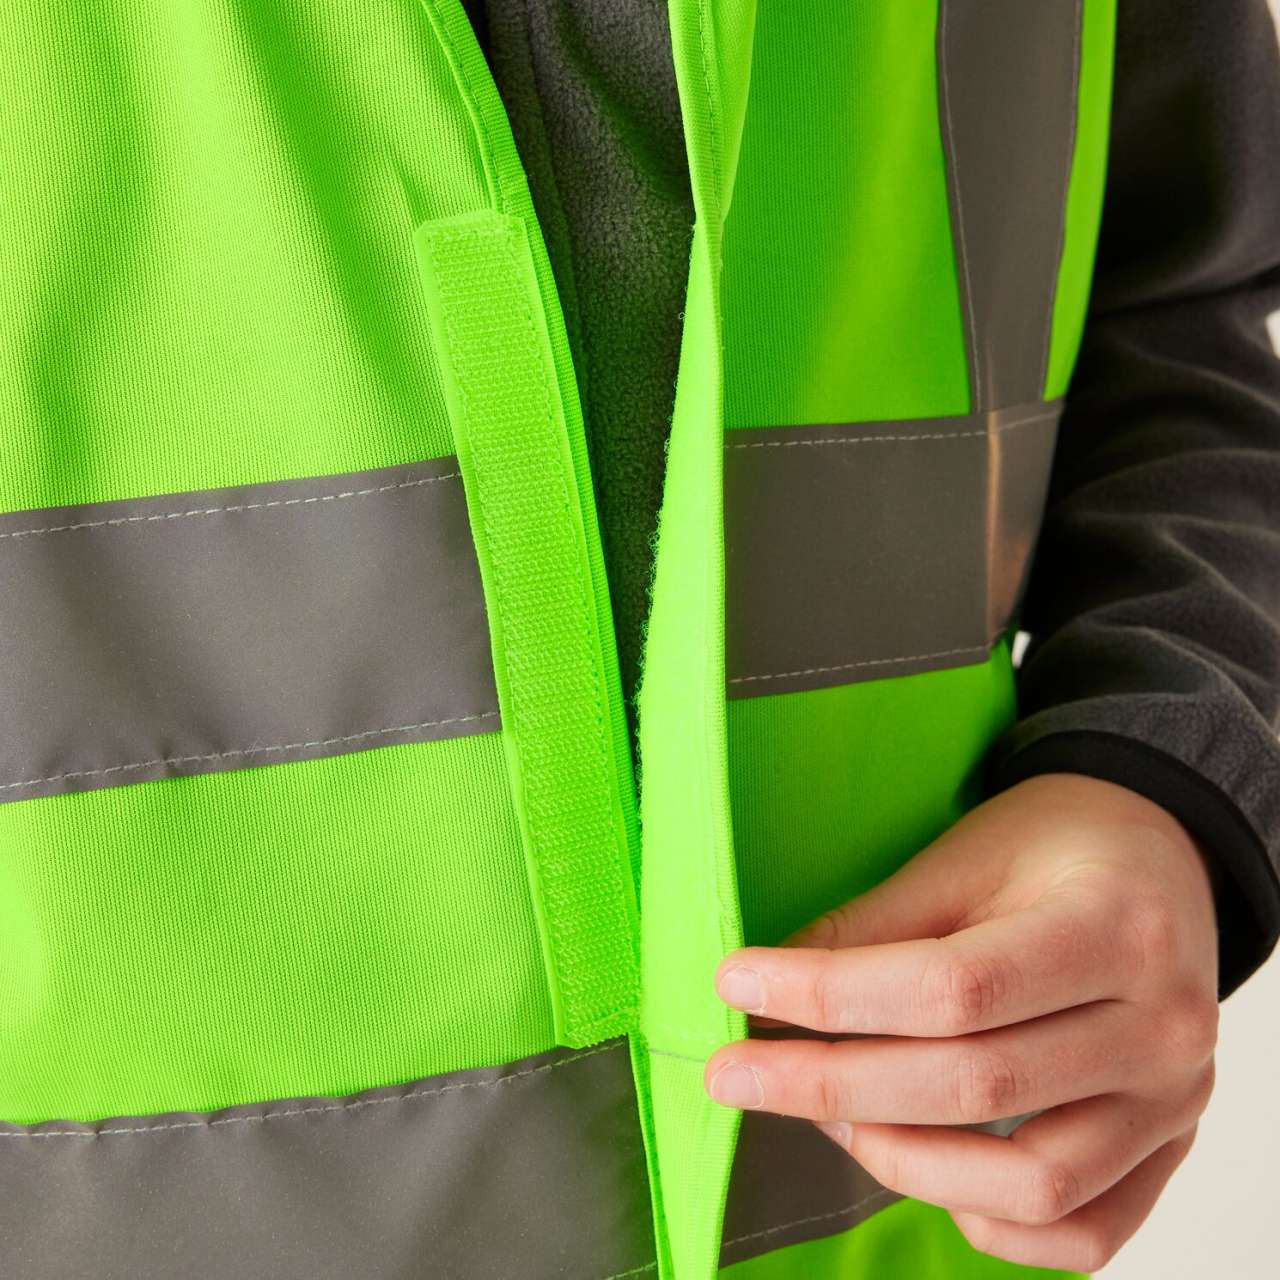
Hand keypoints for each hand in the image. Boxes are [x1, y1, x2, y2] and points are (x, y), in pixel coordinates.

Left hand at [705, 774, 1218, 1272]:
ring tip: (826, 1112)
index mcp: (1114, 928)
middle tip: (736, 1071)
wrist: (1155, 857)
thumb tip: (766, 991)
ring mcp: (1173, 1102)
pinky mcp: (1165, 1149)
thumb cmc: (1052, 848)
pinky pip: (1082, 1229)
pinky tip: (925, 1168)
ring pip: (1034, 1183)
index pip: (954, 988)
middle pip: (977, 1087)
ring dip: (902, 1159)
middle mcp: (1162, 1028)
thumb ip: (873, 929)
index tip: (740, 983)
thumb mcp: (962, 860)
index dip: (832, 995)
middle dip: (830, 1084)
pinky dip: (991, 1220)